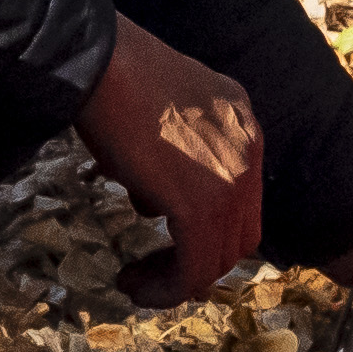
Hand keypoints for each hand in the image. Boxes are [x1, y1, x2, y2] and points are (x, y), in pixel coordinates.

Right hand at [80, 19, 265, 299]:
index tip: (168, 237)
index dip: (209, 225)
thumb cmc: (115, 77)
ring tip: (137, 282)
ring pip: (219, 257)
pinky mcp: (202, 206)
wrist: (103, 62)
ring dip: (178, 279)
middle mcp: (249, 150)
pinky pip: (194, 267)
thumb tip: (153, 202)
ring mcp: (231, 181)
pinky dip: (167, 289)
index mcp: (242, 122)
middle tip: (154, 269)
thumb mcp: (160, 113)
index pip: (241, 194)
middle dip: (198, 257)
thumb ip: (171, 155)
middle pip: (239, 232)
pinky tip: (134, 287)